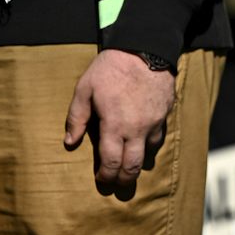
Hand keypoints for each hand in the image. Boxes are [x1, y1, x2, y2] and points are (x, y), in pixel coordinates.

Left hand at [65, 49, 176, 197]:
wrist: (145, 49)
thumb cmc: (111, 69)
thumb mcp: (85, 89)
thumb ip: (77, 118)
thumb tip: (70, 143)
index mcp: (115, 125)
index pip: (111, 163)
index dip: (105, 176)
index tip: (101, 180)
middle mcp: (137, 130)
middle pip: (133, 167)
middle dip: (124, 180)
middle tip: (117, 184)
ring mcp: (154, 124)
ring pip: (149, 155)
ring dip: (138, 164)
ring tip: (129, 167)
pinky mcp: (164, 115)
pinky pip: (158, 139)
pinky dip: (149, 147)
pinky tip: (143, 146)